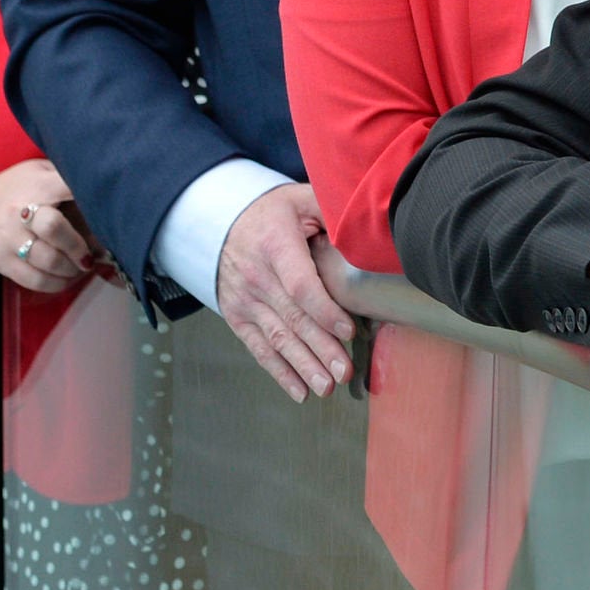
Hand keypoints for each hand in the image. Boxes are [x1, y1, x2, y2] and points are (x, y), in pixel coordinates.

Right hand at [0, 158, 101, 294]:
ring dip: (73, 268)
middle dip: (79, 243)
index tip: (108, 208)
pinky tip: (66, 277)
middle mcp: (20, 211)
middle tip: (91, 251)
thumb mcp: (36, 171)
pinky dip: (58, 283)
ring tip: (81, 264)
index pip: (67, 186)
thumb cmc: (12, 190)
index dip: (91, 196)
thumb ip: (65, 175)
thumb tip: (107, 193)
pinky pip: (36, 280)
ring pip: (49, 260)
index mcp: (35, 184)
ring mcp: (9, 239)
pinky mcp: (3, 262)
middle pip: (54, 228)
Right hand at [217, 181, 357, 399]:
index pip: (300, 285)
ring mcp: (245, 301)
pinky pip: (260, 349)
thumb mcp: (300, 198)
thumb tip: (367, 223)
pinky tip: (300, 391)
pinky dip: (280, 373)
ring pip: (278, 338)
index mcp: (275, 245)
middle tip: (344, 371)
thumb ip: (331, 208)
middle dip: (320, 348)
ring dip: (303, 366)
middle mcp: (256, 277)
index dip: (324, 310)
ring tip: (326, 386)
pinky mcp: (238, 318)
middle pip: (292, 318)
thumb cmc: (273, 213)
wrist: (222, 224)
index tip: (348, 330)